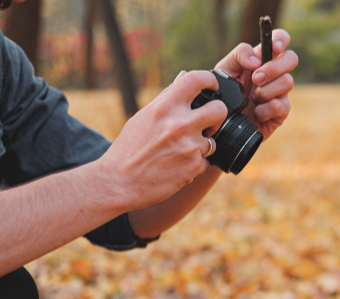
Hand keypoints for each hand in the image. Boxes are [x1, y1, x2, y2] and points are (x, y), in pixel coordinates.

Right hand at [99, 71, 227, 210]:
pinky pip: (205, 161)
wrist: (119, 181)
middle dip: (218, 114)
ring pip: (212, 140)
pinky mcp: (194, 167)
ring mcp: (189, 146)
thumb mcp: (144, 116)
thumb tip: (184, 76)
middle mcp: (179, 124)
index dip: (209, 80)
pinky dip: (194, 163)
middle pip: (219, 110)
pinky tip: (176, 166)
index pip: (197, 79)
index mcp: (165, 107)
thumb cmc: (129, 148)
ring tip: (178, 151)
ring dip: (201, 145)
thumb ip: (167, 97)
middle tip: (210, 121)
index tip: (211, 86)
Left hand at [215, 29, 297, 139]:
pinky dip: (264, 109)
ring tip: (252, 99)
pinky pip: (281, 106)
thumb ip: (239, 55)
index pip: (280, 40)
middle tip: (255, 78)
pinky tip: (255, 113)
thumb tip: (257, 62)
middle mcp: (274, 74)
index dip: (281, 39)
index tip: (274, 48)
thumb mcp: (224, 69)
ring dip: (266, 90)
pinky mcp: (280, 113)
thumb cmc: (223, 93)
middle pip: (291, 58)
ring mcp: (279, 93)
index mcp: (262, 59)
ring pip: (287, 82)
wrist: (220, 123)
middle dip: (274, 68)